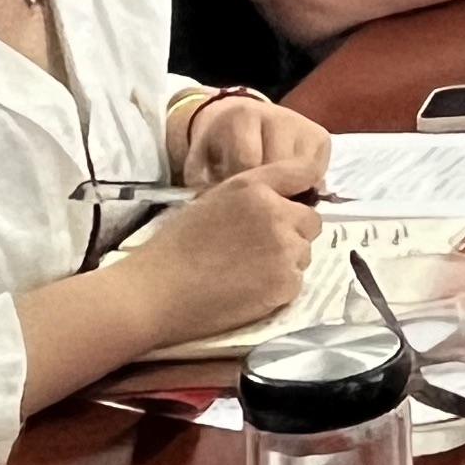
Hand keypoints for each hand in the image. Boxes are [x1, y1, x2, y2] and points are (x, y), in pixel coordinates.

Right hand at [121, 164, 320, 344]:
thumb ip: (251, 195)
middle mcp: (277, 212)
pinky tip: (247, 292)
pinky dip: (278, 289)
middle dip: (293, 233)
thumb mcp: (211, 201)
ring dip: (286, 262)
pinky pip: (295, 283)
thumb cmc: (173, 248)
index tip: (297, 202)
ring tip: (247, 273)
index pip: (302, 172)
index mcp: (255, 186)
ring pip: (303, 254)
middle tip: (258, 250)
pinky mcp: (285, 283)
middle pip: (310, 221)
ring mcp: (285, 249)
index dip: (302, 190)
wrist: (154, 292)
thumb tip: (282, 199)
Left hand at [175, 91, 328, 193]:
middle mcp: (278, 116)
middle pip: (278, 168)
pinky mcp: (321, 138)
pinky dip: (301, 187)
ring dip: (286, 192)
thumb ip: (203, 183)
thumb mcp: (199, 162)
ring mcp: (303, 126)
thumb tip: (220, 208)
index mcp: (242, 117)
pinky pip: (316, 174)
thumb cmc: (216, 147)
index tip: (232, 203)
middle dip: (266, 192)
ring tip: (269, 199)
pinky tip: (286, 191)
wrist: (235, 119)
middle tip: (252, 207)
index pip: (248, 162)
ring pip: (301, 174)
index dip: (240, 189)